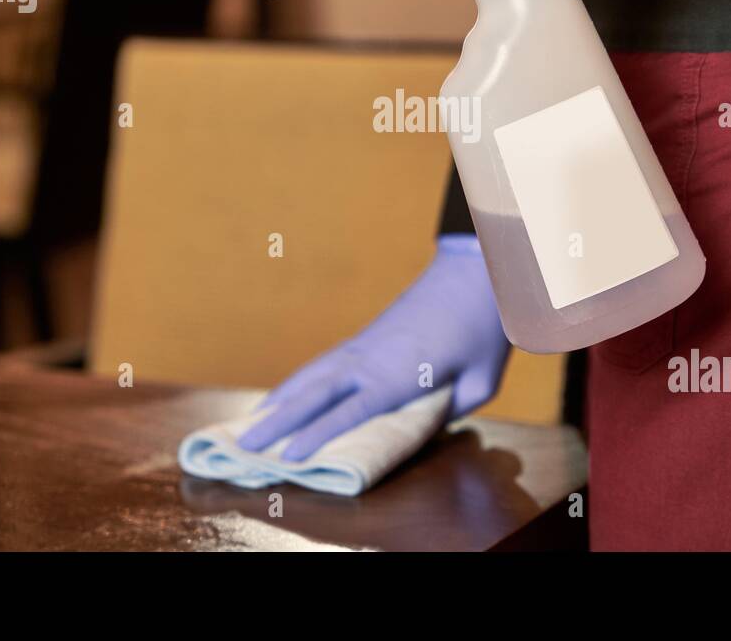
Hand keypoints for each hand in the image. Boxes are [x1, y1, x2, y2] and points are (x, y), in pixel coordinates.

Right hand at [237, 235, 509, 461]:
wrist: (476, 272)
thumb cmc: (484, 329)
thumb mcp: (480, 381)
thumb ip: (448, 410)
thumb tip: (421, 426)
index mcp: (398, 372)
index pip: (350, 411)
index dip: (318, 435)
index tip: (289, 457)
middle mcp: (371, 357)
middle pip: (315, 392)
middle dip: (279, 421)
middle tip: (246, 444)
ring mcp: (365, 343)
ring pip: (313, 374)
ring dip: (281, 399)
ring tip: (252, 423)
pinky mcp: (367, 336)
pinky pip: (324, 363)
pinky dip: (299, 381)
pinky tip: (287, 394)